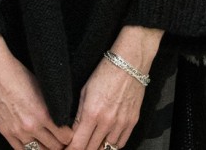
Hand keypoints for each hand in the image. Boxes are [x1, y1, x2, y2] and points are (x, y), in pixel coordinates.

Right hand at [0, 36, 72, 149]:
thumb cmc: (18, 74)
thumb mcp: (43, 88)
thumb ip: (54, 105)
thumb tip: (65, 116)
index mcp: (43, 114)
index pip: (65, 137)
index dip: (70, 136)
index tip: (71, 133)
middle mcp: (30, 126)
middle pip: (53, 147)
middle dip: (61, 144)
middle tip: (63, 140)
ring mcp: (17, 131)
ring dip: (46, 148)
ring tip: (50, 144)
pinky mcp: (5, 132)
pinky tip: (35, 145)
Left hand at [69, 27, 162, 149]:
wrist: (129, 63)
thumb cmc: (104, 73)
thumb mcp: (84, 92)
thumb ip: (79, 115)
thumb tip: (73, 132)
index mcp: (91, 113)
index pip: (78, 144)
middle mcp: (107, 122)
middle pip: (91, 149)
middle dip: (82, 149)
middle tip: (77, 146)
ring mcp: (121, 123)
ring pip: (106, 148)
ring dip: (97, 148)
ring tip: (91, 144)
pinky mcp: (132, 121)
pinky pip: (120, 143)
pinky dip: (111, 145)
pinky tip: (105, 141)